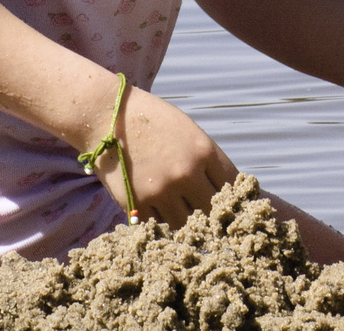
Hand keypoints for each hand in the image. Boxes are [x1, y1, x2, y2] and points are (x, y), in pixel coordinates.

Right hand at [89, 86, 237, 228]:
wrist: (107, 117)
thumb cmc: (153, 122)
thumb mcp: (189, 132)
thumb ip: (208, 161)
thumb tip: (229, 190)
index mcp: (204, 151)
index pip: (233, 185)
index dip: (236, 197)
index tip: (236, 205)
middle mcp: (185, 173)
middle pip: (213, 209)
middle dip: (216, 215)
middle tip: (215, 221)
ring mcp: (161, 191)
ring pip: (188, 224)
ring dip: (190, 224)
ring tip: (189, 223)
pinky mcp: (137, 205)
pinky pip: (160, 226)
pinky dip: (165, 224)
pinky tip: (164, 216)